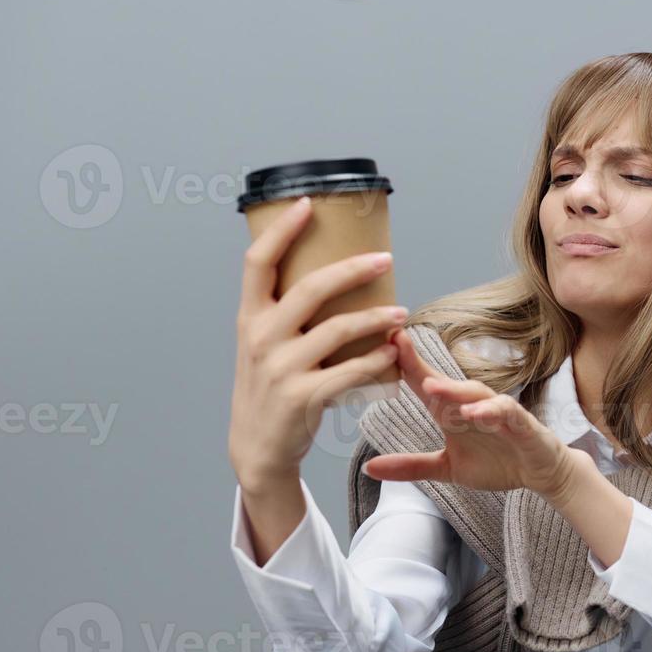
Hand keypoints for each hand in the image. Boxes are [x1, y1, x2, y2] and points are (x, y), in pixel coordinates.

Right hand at [227, 195, 408, 489]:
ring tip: (402, 313)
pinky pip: (349, 372)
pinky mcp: (302, 397)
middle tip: (387, 259)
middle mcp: (260, 337)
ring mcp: (280, 368)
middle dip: (353, 269)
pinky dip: (376, 360)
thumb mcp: (263, 345)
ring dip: (376, 318)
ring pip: (337, 329)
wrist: (258, 448)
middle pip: (310, 288)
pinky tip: (392, 352)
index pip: (257, 262)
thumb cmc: (269, 389)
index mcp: (249, 318)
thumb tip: (328, 273)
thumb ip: (284, 314)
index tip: (309, 203)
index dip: (281, 230)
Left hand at [361, 328, 587, 498]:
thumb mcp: (447, 468)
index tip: (379, 342)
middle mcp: (472, 405)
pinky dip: (491, 411)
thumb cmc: (497, 462)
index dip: (403, 363)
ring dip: (453, 388)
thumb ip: (411, 466)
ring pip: (474, 393)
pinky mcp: (522, 424)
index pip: (424, 382)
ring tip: (430, 387)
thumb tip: (368, 467)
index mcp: (451, 411)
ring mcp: (498, 412)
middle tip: (394, 344)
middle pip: (444, 380)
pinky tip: (474, 413)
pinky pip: (505, 412)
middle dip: (420, 363)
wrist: (540, 474)